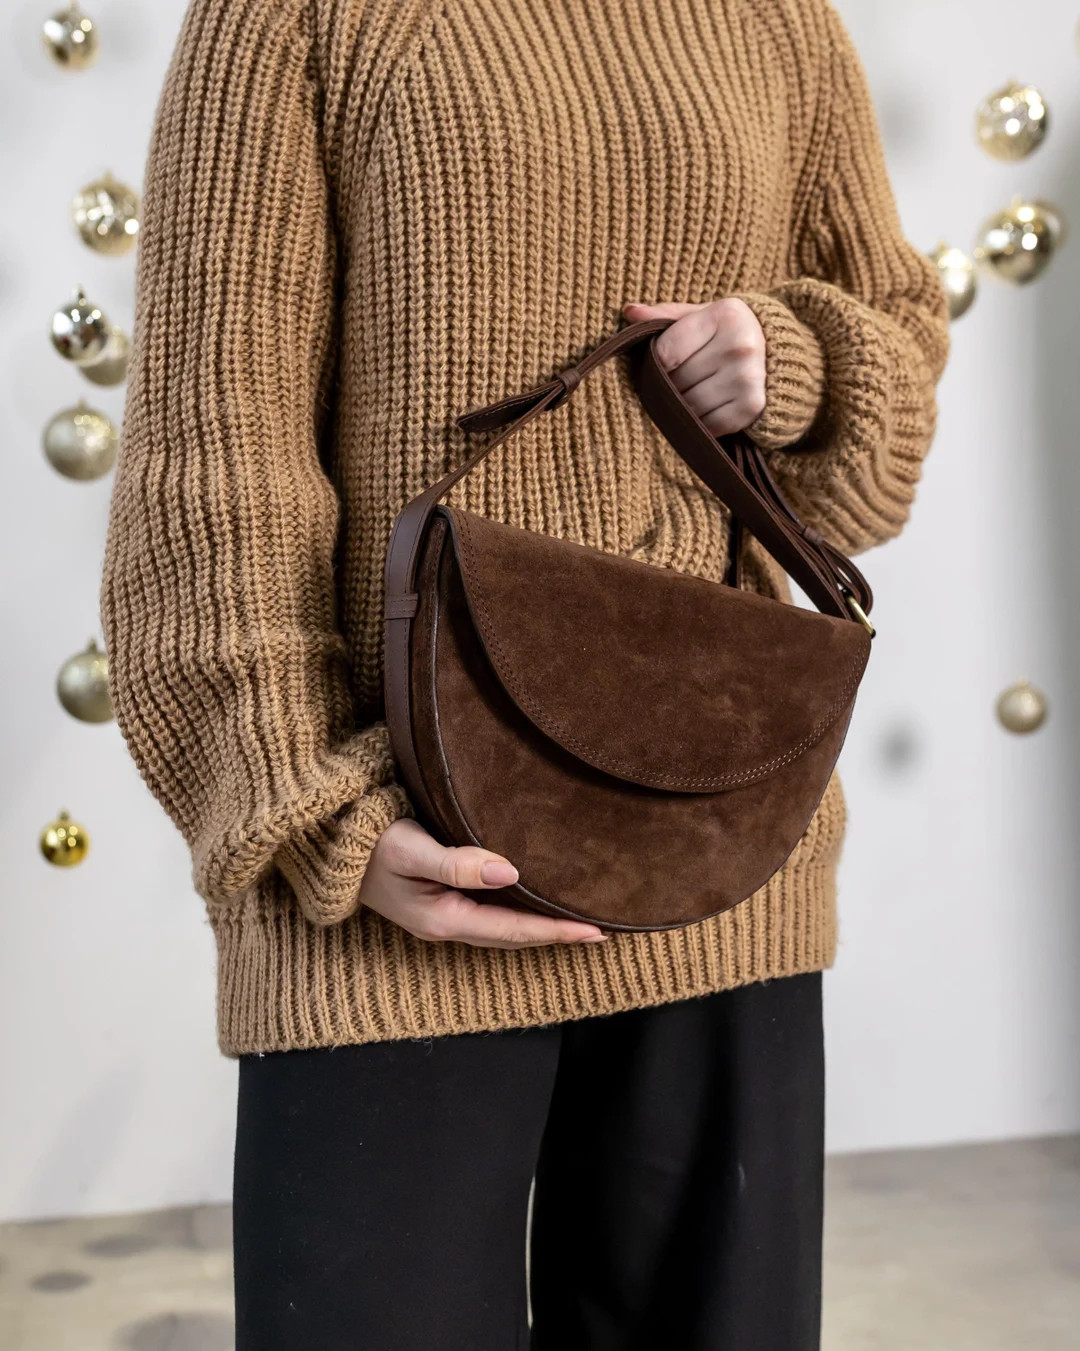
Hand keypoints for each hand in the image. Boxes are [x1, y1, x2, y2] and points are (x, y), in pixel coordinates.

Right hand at [360, 818, 608, 947]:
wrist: (326, 844)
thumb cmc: (366, 843)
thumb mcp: (409, 849)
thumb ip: (458, 862)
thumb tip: (511, 872)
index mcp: (443, 919)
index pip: (513, 930)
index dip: (556, 932)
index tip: (594, 932)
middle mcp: (447, 923)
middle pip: (513, 936)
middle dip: (555, 934)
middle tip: (600, 930)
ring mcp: (442, 913)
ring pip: (504, 926)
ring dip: (540, 926)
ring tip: (578, 920)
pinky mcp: (439, 898)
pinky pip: (490, 911)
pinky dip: (519, 910)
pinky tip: (536, 900)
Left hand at [622, 298, 765, 435]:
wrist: (778, 356)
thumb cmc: (727, 334)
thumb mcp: (700, 317)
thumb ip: (665, 316)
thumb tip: (629, 312)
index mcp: (725, 314)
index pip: (666, 352)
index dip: (656, 364)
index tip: (663, 364)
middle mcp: (740, 345)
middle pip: (676, 381)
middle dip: (670, 386)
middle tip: (679, 381)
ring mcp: (748, 378)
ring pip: (689, 406)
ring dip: (683, 407)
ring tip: (692, 394)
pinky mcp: (751, 406)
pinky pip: (708, 426)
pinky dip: (701, 423)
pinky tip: (708, 408)